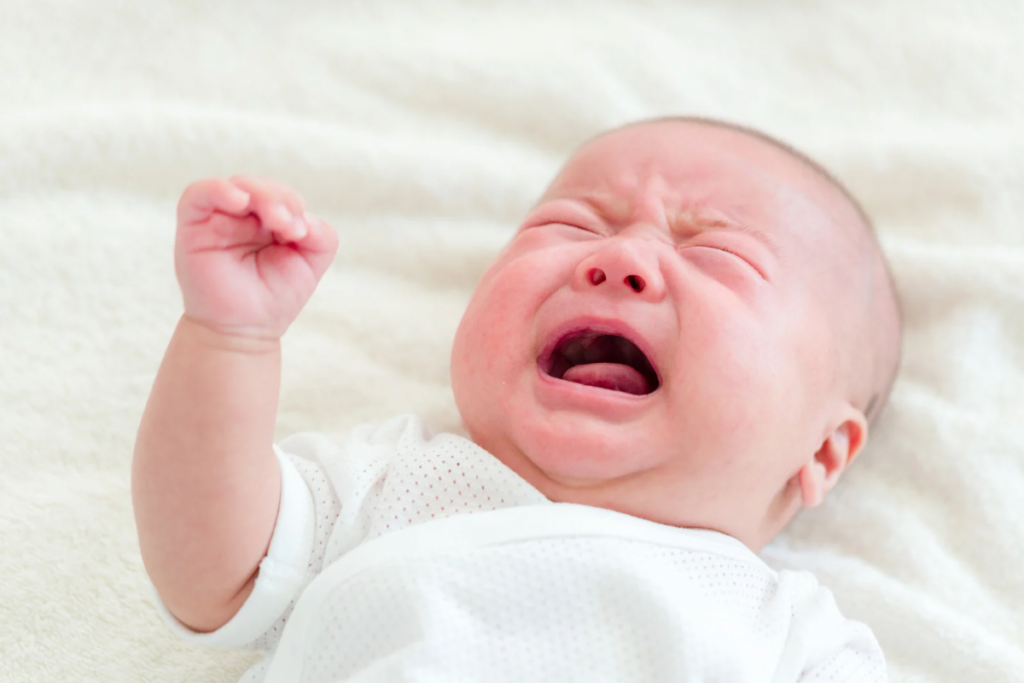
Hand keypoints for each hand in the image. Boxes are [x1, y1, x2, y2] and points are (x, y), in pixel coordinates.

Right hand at [174, 176, 338, 339]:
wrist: (242, 331)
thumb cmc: (273, 297)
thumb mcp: (310, 265)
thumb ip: (322, 237)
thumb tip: (307, 217)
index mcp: (269, 221)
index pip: (283, 196)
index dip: (294, 206)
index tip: (301, 234)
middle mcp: (242, 216)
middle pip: (262, 187)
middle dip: (281, 201)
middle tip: (289, 228)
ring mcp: (217, 218)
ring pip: (238, 185)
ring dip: (262, 195)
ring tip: (277, 221)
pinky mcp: (193, 224)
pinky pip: (199, 193)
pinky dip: (219, 189)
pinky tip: (240, 199)